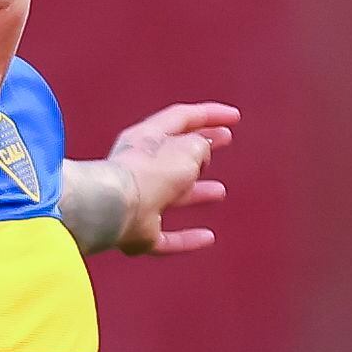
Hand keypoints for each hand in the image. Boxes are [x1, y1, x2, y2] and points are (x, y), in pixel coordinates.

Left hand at [97, 102, 237, 255]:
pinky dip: (187, 237)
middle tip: (225, 140)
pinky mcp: (139, 231)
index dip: (210, 115)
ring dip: (195, 192)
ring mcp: (139, 199)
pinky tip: (206, 237)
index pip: (182, 118)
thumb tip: (202, 154)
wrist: (118, 208)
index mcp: (147, 137)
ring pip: (171, 195)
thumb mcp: (189, 148)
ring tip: (219, 191)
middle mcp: (141, 166)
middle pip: (176, 154)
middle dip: (202, 147)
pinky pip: (168, 236)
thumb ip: (201, 146)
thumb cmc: (149, 172)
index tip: (234, 118)